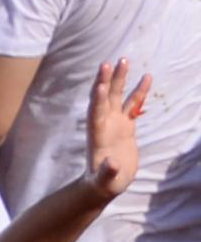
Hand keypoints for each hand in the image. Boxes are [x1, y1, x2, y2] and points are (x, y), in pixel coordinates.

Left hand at [86, 60, 151, 199]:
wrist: (106, 182)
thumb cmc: (103, 182)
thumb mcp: (104, 180)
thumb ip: (107, 171)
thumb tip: (111, 164)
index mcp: (97, 134)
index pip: (95, 113)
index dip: (97, 100)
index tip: (99, 85)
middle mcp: (104, 123)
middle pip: (104, 98)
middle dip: (107, 81)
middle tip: (110, 62)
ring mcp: (114, 122)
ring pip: (117, 96)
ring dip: (120, 79)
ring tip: (125, 60)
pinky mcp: (126, 125)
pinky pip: (132, 104)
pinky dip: (139, 92)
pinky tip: (146, 77)